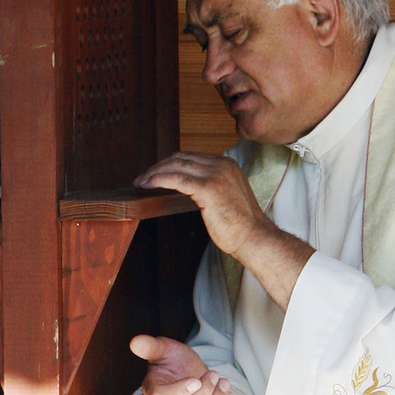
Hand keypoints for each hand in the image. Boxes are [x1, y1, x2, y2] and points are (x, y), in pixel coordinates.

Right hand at [130, 334, 235, 394]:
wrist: (191, 376)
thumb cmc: (175, 362)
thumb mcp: (165, 350)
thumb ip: (151, 347)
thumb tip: (134, 341)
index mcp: (153, 392)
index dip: (180, 391)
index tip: (196, 379)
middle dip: (204, 392)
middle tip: (215, 375)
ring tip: (224, 382)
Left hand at [134, 152, 271, 258]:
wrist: (254, 237)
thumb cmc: (240, 224)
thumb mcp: (226, 196)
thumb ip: (211, 186)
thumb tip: (187, 187)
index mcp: (226, 164)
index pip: (190, 157)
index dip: (169, 163)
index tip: (155, 173)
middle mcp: (221, 165)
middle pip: (181, 158)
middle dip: (158, 166)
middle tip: (143, 177)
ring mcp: (215, 175)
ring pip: (176, 165)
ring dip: (154, 172)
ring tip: (141, 182)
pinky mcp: (208, 188)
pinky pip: (176, 179)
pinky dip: (159, 179)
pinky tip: (148, 184)